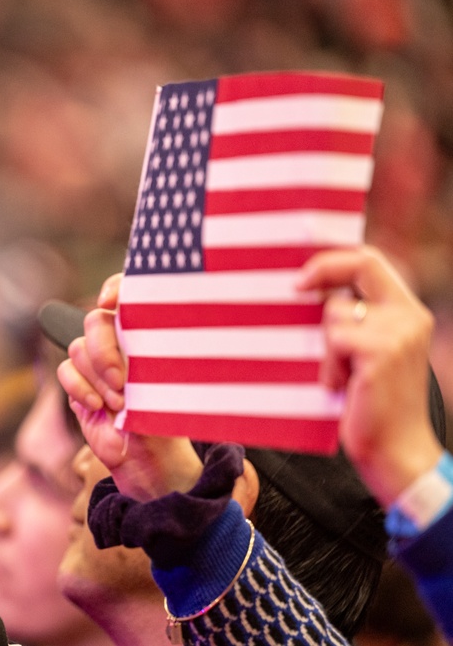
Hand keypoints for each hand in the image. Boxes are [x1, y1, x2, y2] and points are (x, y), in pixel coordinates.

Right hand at [57, 274, 202, 499]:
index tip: (109, 302)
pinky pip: (66, 371)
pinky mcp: (79, 385)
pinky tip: (99, 406)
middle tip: (121, 381)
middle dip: (104, 350)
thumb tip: (129, 337)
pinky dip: (81, 388)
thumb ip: (146, 355)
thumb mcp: (164, 383)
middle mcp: (118, 343)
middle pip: (95, 322)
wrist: (152, 460)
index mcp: (145, 333)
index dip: (114, 288)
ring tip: (118, 402)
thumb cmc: (167, 418)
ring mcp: (95, 364)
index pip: (126, 294)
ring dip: (96, 377)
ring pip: (78, 348)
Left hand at [297, 245, 442, 506]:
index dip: (336, 255)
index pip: (372, 261)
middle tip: (296, 287)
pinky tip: (340, 386)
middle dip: (322, 270)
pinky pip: (335, 338)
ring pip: (336, 311)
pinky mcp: (382, 352)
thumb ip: (355, 320)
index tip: (304, 262)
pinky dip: (328, 364)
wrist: (395, 451)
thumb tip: (312, 290)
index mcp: (407, 313)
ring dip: (326, 345)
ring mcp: (399, 333)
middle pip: (361, 266)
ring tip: (339, 375)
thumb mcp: (366, 354)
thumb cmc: (372, 406)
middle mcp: (409, 317)